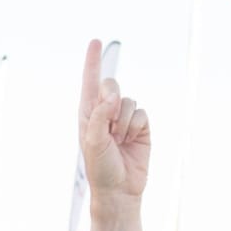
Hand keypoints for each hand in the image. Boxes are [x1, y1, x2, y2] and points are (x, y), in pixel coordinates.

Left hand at [77, 39, 149, 201]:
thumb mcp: (93, 141)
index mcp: (88, 114)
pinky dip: (137, 127)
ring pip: (130, 101)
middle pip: (112, 85)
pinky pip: (142, 113)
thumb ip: (100, 115)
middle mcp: (106, 112)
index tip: (95, 41)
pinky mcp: (141, 126)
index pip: (90, 82)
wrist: (120, 190)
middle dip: (112, 100)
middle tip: (109, 126)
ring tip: (119, 141)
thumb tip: (112, 94)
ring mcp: (124, 118)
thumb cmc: (100, 168)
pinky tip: (132, 142)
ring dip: (124, 122)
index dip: (93, 61)